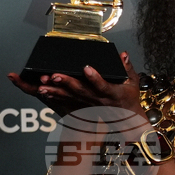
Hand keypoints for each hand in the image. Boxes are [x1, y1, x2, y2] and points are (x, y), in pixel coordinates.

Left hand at [8, 52, 140, 116]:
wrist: (126, 120)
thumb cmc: (128, 100)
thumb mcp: (132, 83)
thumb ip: (126, 67)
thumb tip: (123, 54)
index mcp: (111, 93)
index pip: (102, 85)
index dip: (94, 78)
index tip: (86, 68)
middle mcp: (97, 100)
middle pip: (80, 91)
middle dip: (66, 83)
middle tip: (54, 76)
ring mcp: (88, 105)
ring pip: (69, 98)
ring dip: (55, 91)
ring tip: (43, 85)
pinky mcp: (82, 107)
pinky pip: (65, 102)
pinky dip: (54, 97)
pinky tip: (43, 91)